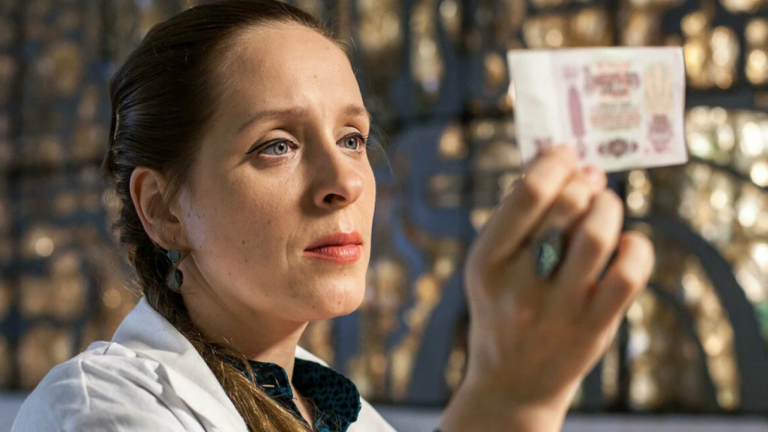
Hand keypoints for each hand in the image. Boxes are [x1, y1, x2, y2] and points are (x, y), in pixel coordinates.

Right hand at [440, 145, 654, 431]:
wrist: (512, 381)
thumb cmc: (501, 306)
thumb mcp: (489, 264)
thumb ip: (513, 216)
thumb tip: (562, 163)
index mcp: (486, 261)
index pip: (527, 195)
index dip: (555, 162)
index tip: (566, 151)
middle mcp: (520, 284)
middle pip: (566, 207)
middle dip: (584, 180)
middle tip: (590, 176)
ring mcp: (559, 308)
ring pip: (598, 235)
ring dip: (609, 206)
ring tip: (605, 205)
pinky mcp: (594, 326)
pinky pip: (628, 274)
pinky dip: (636, 247)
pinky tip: (626, 243)